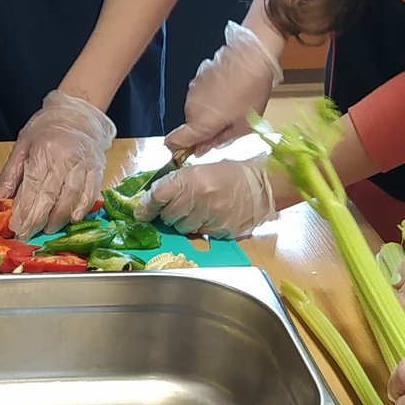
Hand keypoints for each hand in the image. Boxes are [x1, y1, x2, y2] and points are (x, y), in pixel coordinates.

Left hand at [0, 90, 113, 237]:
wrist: (79, 112)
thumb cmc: (47, 128)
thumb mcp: (22, 145)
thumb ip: (11, 174)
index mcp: (44, 152)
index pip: (33, 187)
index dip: (25, 210)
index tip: (16, 227)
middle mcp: (66, 160)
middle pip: (51, 196)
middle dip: (38, 220)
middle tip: (27, 235)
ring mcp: (84, 165)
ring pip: (71, 198)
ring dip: (59, 218)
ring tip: (47, 229)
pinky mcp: (97, 170)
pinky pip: (90, 193)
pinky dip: (81, 208)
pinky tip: (72, 219)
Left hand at [135, 156, 276, 237]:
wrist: (263, 185)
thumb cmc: (230, 175)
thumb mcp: (200, 170)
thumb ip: (176, 184)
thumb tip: (153, 199)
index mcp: (191, 179)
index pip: (158, 196)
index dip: (146, 207)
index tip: (141, 213)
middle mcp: (198, 198)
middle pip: (168, 216)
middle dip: (169, 214)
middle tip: (179, 207)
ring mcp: (210, 216)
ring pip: (182, 228)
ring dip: (185, 222)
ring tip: (198, 211)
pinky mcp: (221, 230)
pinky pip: (201, 234)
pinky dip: (201, 228)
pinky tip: (211, 217)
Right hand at [165, 22, 283, 155]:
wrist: (252, 56)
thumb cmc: (251, 92)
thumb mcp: (244, 124)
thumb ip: (221, 140)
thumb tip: (203, 149)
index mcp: (200, 123)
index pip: (174, 141)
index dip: (180, 149)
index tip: (192, 149)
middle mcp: (190, 109)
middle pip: (191, 126)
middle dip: (205, 128)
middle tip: (228, 123)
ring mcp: (192, 92)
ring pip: (196, 110)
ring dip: (209, 111)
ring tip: (231, 103)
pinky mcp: (197, 78)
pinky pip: (200, 95)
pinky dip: (210, 97)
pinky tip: (228, 89)